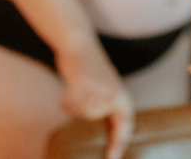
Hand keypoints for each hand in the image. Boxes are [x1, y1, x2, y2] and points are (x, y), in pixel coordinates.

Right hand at [56, 42, 134, 158]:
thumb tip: (105, 133)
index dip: (119, 144)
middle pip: (92, 120)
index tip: (111, 157)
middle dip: (82, 114)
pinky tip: (66, 94)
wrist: (80, 43)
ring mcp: (98, 90)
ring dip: (72, 105)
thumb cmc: (90, 69)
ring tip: (76, 89)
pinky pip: (69, 105)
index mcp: (122, 97)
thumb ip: (108, 109)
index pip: (125, 126)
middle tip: (80, 96)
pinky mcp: (82, 84)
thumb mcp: (107, 89)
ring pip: (79, 113)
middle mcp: (113, 95)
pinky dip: (65, 101)